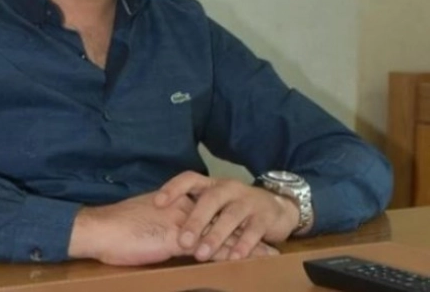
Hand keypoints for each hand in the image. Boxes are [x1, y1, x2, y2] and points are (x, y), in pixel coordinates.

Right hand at [68, 192, 279, 265]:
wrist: (99, 229)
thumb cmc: (114, 228)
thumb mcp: (141, 220)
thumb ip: (158, 222)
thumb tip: (167, 231)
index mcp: (172, 200)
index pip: (208, 207)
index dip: (228, 216)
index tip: (246, 222)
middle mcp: (182, 207)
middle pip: (222, 217)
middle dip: (245, 227)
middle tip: (269, 236)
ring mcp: (182, 222)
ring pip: (222, 232)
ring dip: (246, 243)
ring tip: (270, 252)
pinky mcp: (178, 240)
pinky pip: (210, 248)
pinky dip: (231, 255)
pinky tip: (246, 263)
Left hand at [153, 171, 298, 261]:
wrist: (278, 208)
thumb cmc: (235, 208)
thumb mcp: (214, 205)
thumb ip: (193, 211)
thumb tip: (159, 222)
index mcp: (212, 184)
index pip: (189, 179)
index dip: (173, 188)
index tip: (157, 203)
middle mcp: (229, 188)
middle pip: (210, 200)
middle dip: (195, 221)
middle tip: (182, 241)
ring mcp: (248, 201)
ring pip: (230, 216)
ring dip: (215, 236)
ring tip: (202, 254)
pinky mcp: (265, 216)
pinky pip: (253, 230)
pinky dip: (243, 244)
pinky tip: (234, 256)